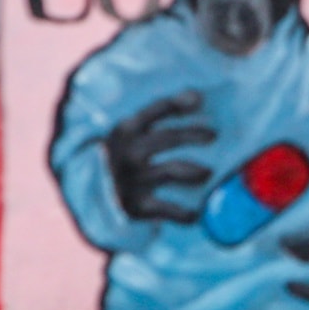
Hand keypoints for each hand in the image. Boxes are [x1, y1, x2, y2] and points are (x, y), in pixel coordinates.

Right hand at [106, 91, 214, 222]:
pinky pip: (167, 208)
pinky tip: (197, 213)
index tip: (199, 99)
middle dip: (193, 135)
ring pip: (172, 169)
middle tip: (212, 136)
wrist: (96, 193)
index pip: (156, 110)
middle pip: (168, 137)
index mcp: (125, 129)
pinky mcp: (135, 206)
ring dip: (195, 170)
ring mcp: (131, 180)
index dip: (177, 103)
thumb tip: (197, 96)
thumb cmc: (126, 152)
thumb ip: (160, 112)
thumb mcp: (133, 130)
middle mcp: (127, 153)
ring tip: (208, 173)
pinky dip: (184, 212)